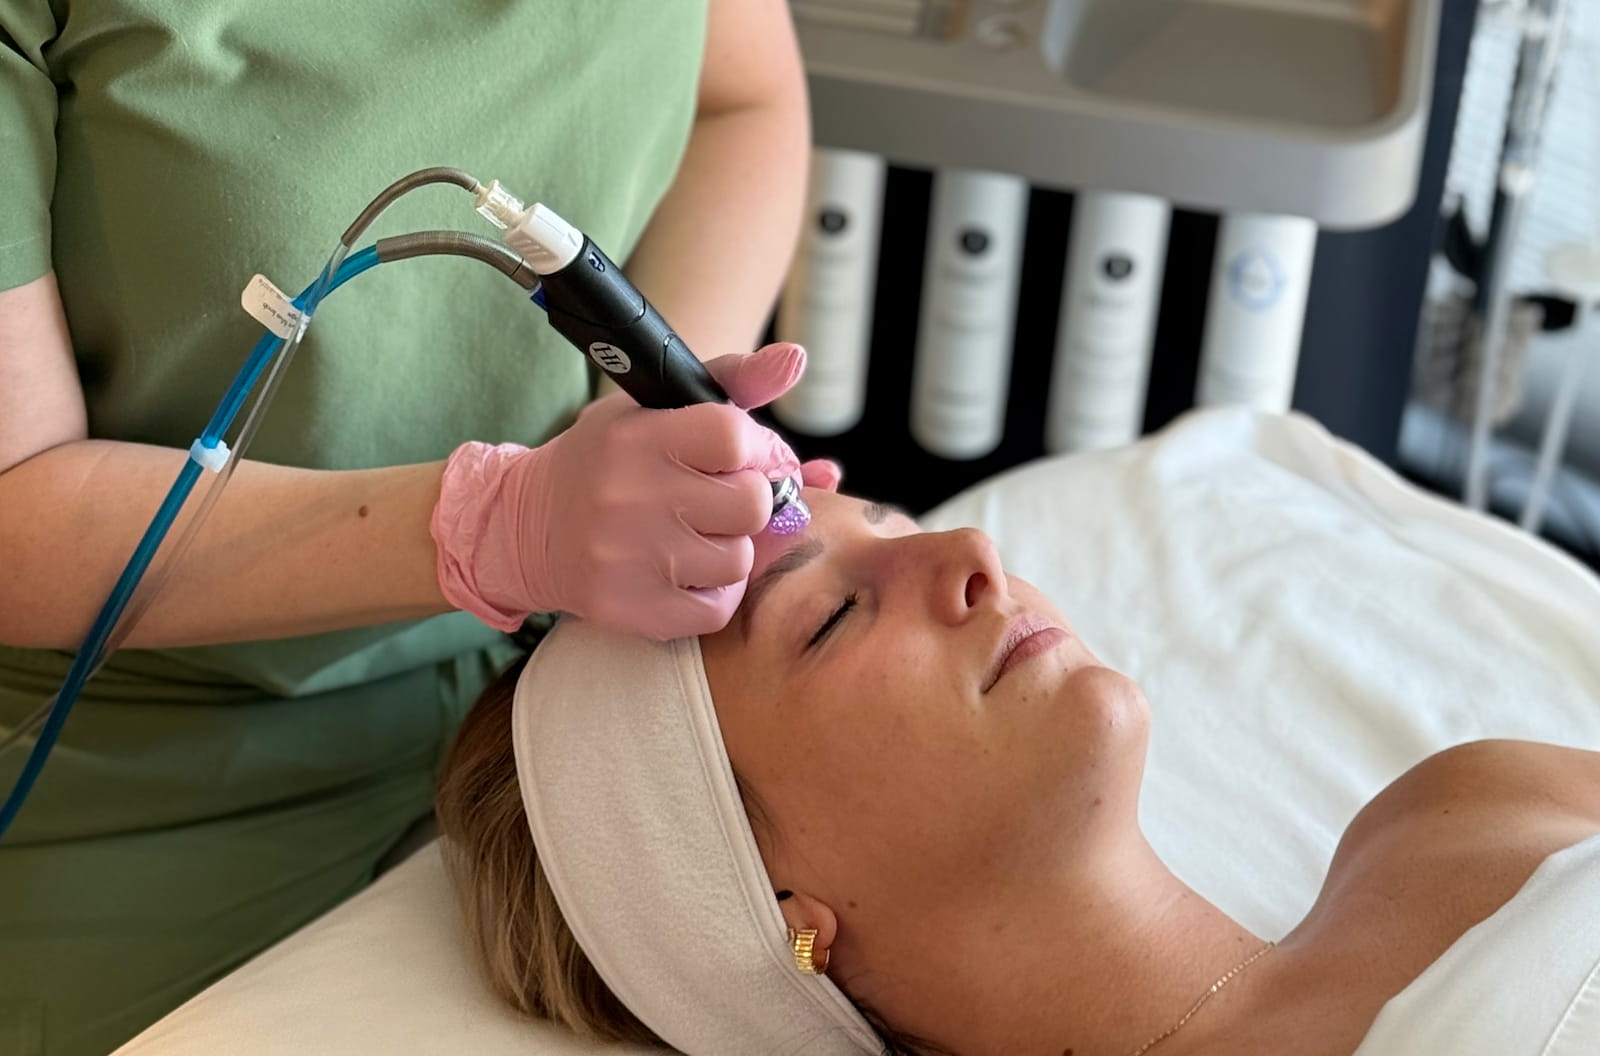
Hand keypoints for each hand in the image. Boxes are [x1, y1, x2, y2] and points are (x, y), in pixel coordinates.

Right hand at [434, 343, 811, 638]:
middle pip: (751, 503)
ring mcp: (631, 560)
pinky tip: (683, 571)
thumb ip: (730, 381)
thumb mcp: (652, 407)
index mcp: (638, 437)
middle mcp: (632, 497)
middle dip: (745, 499)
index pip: (735, 437)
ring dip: (729, 548)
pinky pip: (718, 608)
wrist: (525, 528)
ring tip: (693, 534)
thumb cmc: (606, 462)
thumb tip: (794, 359)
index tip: (736, 456)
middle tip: (716, 497)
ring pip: (740, 559)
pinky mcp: (633, 610)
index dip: (753, 447)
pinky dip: (712, 592)